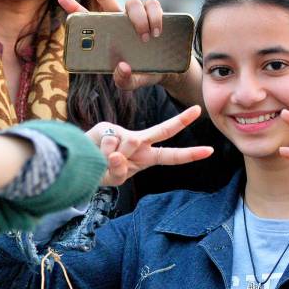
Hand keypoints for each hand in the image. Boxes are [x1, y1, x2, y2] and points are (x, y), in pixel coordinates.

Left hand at [56, 0, 186, 91]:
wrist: (167, 70)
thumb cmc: (142, 73)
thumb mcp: (131, 82)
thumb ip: (124, 80)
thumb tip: (122, 67)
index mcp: (107, 35)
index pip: (87, 18)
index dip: (73, 7)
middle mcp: (118, 20)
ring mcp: (136, 15)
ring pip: (132, 2)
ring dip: (139, 18)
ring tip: (146, 37)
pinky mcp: (155, 13)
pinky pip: (153, 5)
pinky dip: (155, 16)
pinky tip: (158, 31)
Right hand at [87, 105, 213, 185]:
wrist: (78, 161)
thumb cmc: (99, 171)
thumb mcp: (114, 179)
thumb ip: (119, 171)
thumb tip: (118, 154)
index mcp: (146, 157)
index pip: (171, 156)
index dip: (190, 154)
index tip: (210, 151)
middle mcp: (138, 142)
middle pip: (163, 130)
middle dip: (181, 121)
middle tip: (198, 109)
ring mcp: (123, 133)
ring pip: (130, 143)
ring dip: (113, 158)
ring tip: (102, 161)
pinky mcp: (107, 127)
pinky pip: (111, 142)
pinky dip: (103, 152)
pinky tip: (95, 151)